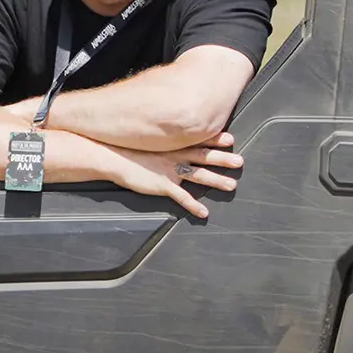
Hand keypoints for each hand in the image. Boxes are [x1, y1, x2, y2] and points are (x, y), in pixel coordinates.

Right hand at [108, 132, 242, 218]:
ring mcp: (170, 170)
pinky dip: (194, 206)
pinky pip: (182, 197)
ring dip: (216, 180)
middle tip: (240, 162)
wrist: (113, 156)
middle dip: (223, 159)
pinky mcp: (163, 185)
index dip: (215, 140)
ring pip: (199, 175)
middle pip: (204, 157)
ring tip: (231, 186)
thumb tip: (166, 139)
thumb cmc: (127, 147)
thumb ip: (160, 140)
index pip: (198, 140)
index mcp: (172, 144)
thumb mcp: (147, 138)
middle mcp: (175, 155)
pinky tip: (204, 213)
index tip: (230, 139)